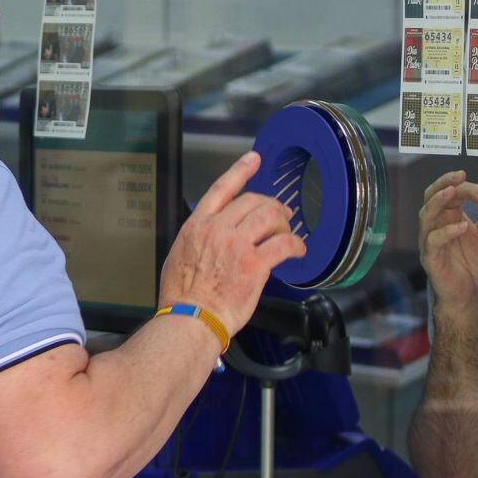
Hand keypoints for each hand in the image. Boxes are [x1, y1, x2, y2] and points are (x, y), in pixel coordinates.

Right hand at [159, 152, 306, 335]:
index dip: (240, 170)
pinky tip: (299, 250)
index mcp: (197, 225)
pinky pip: (283, 245)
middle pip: (252, 201)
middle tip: (281, 215)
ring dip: (284, 222)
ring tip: (289, 231)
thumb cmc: (182, 296)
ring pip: (270, 217)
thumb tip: (207, 239)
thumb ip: (197, 240)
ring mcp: (237, 245)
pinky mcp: (255, 264)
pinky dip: (295, 245)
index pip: (222, 189)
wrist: (190, 318)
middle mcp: (217, 229)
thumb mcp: (178, 255)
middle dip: (271, 205)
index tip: (253, 159)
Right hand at [418, 170, 477, 312]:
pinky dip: (446, 232)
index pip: (452, 193)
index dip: (469, 189)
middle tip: (460, 175)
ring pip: (426, 214)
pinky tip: (463, 227)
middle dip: (444, 183)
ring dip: (438, 201)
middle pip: (432, 196)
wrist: (468, 293)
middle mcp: (436, 224)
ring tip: (453, 192)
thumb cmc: (473, 263)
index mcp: (448, 216)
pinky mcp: (430, 257)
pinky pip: (433, 240)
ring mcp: (430, 240)